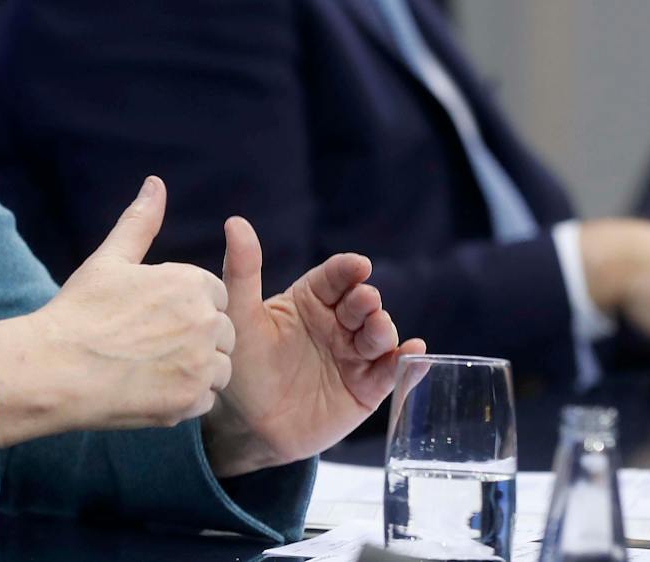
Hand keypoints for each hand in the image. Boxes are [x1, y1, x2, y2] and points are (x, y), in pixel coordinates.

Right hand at [0, 177, 234, 445]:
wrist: (56, 370)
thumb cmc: (80, 311)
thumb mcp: (110, 260)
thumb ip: (140, 222)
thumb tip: (155, 183)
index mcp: (191, 283)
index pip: (213, 295)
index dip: (184, 306)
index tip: (153, 317)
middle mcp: (205, 322)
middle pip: (221, 331)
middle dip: (195, 337)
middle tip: (149, 345)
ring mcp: (200, 365)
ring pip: (218, 367)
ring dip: (194, 369)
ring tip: (151, 368)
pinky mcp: (190, 402)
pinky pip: (205, 398)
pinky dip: (184, 397)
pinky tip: (150, 389)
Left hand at [201, 216, 423, 476]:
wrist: (248, 427)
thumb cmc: (242, 367)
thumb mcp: (240, 317)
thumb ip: (241, 272)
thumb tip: (235, 222)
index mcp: (311, 300)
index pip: (335, 277)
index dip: (348, 270)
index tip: (357, 266)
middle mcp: (338, 324)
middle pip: (362, 305)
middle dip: (367, 301)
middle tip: (365, 302)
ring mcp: (355, 355)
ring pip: (379, 336)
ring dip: (383, 330)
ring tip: (378, 330)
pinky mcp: (367, 389)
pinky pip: (391, 373)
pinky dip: (406, 363)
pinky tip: (413, 354)